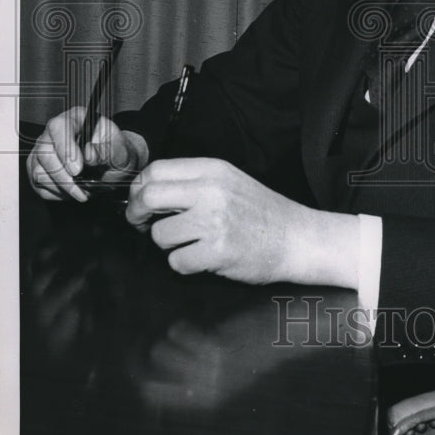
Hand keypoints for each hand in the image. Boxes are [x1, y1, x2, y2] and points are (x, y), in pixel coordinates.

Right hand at [26, 107, 147, 202]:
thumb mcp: (120, 150)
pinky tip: (74, 191)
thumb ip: (108, 150)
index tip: (77, 170)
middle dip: (62, 176)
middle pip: (44, 152)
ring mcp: (43, 151)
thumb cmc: (116, 152)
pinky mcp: (38, 169)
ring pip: (38, 172)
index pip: (59, 127)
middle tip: (82, 189)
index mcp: (76, 118)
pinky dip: (57, 194)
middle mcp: (54, 132)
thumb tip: (90, 153)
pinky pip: (39, 186)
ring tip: (83, 191)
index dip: (65, 149)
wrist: (114, 164)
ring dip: (62, 188)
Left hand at [126, 157, 359, 289]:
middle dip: (137, 214)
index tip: (140, 202)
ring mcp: (215, 221)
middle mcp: (212, 191)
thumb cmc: (261, 213)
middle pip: (149, 196)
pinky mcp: (218, 251)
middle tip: (142, 224)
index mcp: (213, 170)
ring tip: (190, 243)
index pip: (156, 171)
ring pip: (159, 234)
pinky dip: (185, 265)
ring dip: (168, 244)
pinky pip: (176, 262)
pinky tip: (204, 258)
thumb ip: (193, 182)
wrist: (297, 238)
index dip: (139, 189)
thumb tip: (146, 191)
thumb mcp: (229, 182)